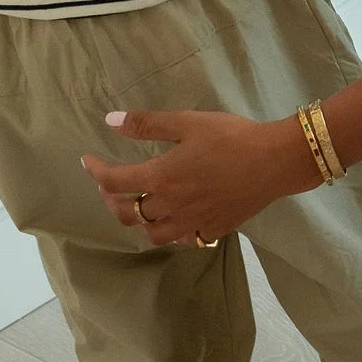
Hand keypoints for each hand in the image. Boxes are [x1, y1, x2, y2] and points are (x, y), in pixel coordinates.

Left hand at [82, 107, 320, 245]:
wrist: (274, 162)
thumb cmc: (231, 137)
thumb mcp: (187, 121)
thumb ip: (147, 124)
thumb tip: (110, 121)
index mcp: (162, 177)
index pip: (116, 181)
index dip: (96, 172)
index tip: (87, 162)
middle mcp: (171, 206)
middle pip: (128, 213)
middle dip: (111, 200)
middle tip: (108, 187)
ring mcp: (191, 223)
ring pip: (151, 234)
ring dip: (137, 222)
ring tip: (136, 206)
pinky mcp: (212, 231)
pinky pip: (180, 240)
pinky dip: (168, 233)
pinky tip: (171, 221)